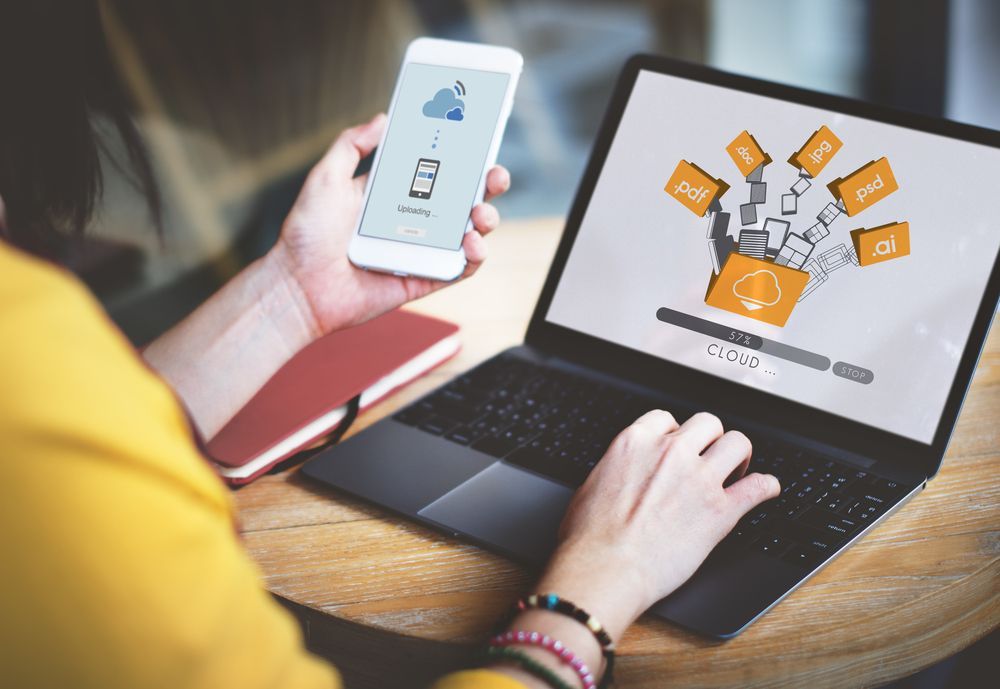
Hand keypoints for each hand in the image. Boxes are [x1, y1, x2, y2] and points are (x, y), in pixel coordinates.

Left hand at [269, 113, 510, 336]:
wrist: (297, 286)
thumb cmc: (306, 235)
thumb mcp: (326, 178)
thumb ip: (352, 145)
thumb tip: (383, 118)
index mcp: (394, 193)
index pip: (437, 169)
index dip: (461, 155)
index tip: (479, 138)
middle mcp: (413, 220)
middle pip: (462, 198)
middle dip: (487, 184)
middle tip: (495, 175)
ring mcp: (422, 250)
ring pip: (469, 232)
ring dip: (486, 219)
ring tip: (480, 213)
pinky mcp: (424, 279)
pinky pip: (460, 268)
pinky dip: (475, 256)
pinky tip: (472, 242)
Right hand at [536, 410, 779, 640]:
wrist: (605, 568)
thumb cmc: (589, 537)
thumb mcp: (592, 484)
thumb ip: (617, 469)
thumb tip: (623, 474)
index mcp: (635, 442)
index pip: (666, 419)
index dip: (674, 434)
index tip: (677, 448)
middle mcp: (671, 453)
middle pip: (707, 423)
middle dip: (709, 439)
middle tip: (708, 459)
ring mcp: (699, 479)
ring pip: (737, 443)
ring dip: (739, 456)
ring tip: (735, 471)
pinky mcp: (721, 511)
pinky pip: (759, 487)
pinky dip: (767, 487)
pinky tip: (766, 490)